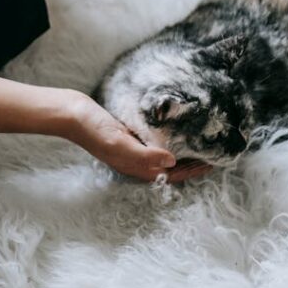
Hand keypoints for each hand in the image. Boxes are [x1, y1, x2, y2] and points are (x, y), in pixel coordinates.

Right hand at [58, 92, 212, 182]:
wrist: (72, 113)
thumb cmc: (94, 129)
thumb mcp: (119, 141)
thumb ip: (144, 154)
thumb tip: (172, 162)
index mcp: (136, 166)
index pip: (172, 174)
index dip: (193, 171)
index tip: (214, 163)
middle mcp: (136, 160)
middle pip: (171, 168)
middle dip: (192, 164)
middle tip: (215, 153)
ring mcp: (133, 148)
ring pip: (165, 156)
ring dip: (183, 152)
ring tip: (202, 144)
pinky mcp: (129, 135)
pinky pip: (155, 142)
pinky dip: (170, 140)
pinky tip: (177, 130)